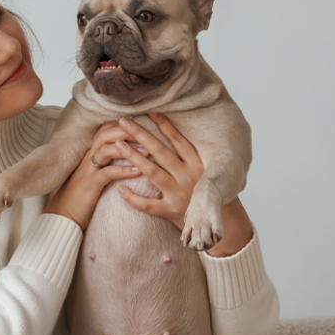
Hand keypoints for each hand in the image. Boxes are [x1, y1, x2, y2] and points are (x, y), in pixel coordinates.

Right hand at [43, 134, 141, 229]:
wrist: (64, 215)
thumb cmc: (83, 197)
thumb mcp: (95, 175)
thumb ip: (107, 164)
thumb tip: (127, 158)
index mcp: (92, 154)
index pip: (105, 130)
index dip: (122, 126)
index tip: (141, 126)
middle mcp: (89, 158)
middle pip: (106, 134)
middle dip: (127, 131)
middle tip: (148, 134)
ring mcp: (88, 170)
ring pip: (105, 150)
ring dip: (128, 149)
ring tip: (147, 152)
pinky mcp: (90, 184)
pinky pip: (107, 173)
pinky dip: (123, 170)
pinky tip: (138, 172)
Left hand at [111, 113, 204, 230]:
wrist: (216, 223)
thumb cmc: (207, 193)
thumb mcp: (205, 171)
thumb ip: (189, 157)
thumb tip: (171, 132)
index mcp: (197, 164)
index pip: (178, 140)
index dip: (164, 125)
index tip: (149, 111)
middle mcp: (188, 176)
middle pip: (160, 152)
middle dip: (141, 135)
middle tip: (123, 122)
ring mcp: (179, 194)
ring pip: (152, 173)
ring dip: (133, 158)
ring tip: (118, 145)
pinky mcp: (170, 211)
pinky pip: (148, 204)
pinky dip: (133, 198)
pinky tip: (120, 189)